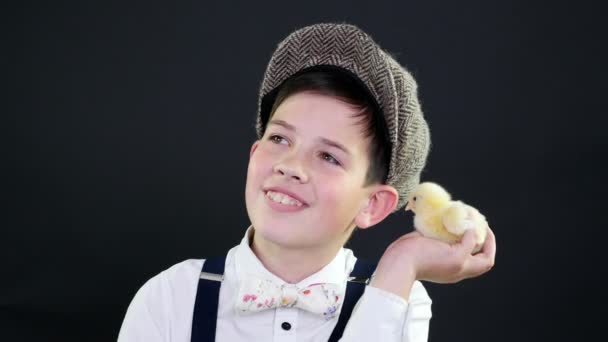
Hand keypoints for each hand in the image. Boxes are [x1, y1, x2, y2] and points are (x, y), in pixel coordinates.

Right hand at [370, 227, 495, 298]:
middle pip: (475, 250)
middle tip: (476, 220)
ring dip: (463, 227)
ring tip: (462, 215)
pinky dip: (448, 224)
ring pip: (459, 240)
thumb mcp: (456, 256)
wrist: (400, 261)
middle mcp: (455, 262)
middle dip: (478, 234)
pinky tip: (446, 215)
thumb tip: (472, 229)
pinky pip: (443, 233)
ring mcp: (442, 254)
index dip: (491, 244)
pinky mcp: (429, 244)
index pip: (486, 259)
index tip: (486, 228)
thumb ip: (469, 244)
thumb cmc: (428, 261)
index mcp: (462, 268)